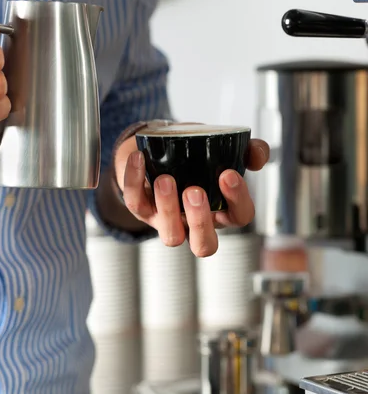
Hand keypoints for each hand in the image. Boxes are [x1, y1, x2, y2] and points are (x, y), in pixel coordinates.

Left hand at [115, 136, 268, 256]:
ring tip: (165, 179)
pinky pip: (135, 204)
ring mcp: (167, 220)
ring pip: (170, 235)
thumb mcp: (222, 148)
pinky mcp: (141, 208)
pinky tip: (139, 159)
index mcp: (222, 209)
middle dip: (200, 222)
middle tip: (194, 191)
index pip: (240, 216)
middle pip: (204, 245)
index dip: (238, 200)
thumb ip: (247, 149)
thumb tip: (259, 153)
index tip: (228, 174)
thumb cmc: (194, 155)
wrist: (157, 147)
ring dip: (167, 208)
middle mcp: (195, 222)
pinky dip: (134, 181)